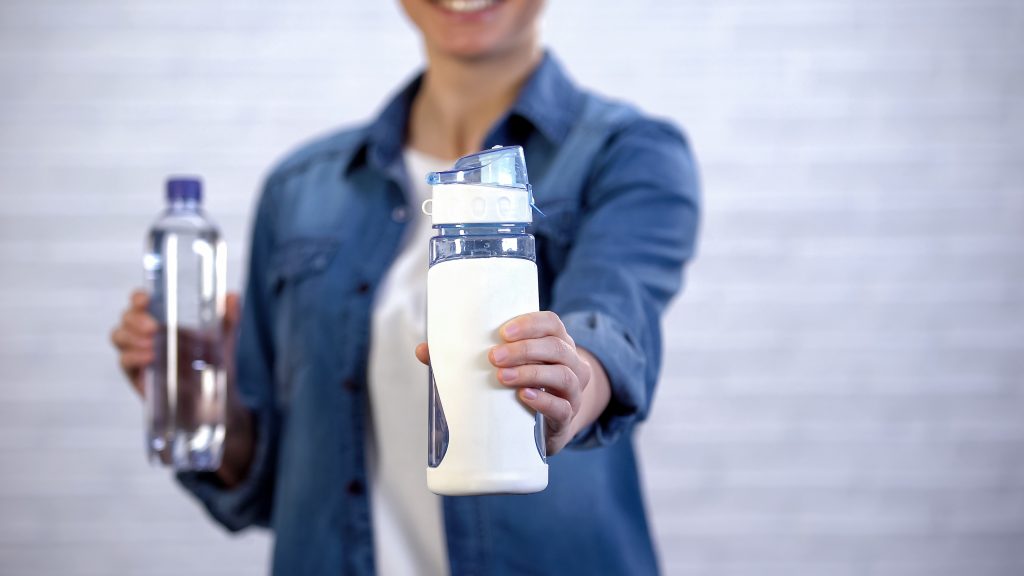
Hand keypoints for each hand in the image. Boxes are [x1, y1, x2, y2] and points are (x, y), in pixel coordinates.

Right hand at [110, 290, 240, 396]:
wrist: (213, 398)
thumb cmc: (213, 363)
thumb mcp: (223, 338)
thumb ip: (228, 317)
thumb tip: (232, 297)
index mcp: (163, 318)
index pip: (140, 302)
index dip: (138, 298)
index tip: (145, 300)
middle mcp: (146, 334)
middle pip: (126, 317)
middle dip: (135, 319)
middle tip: (154, 328)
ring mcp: (138, 353)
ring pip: (118, 336)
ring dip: (132, 337)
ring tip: (153, 344)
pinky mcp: (136, 374)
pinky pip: (124, 361)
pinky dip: (134, 356)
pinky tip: (150, 357)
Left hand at [415, 311, 610, 455]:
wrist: (550, 425)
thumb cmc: (521, 385)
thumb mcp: (506, 367)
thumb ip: (466, 358)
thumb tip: (423, 350)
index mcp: (556, 343)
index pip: (551, 324)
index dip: (531, 324)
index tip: (502, 332)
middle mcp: (571, 363)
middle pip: (556, 348)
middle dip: (525, 350)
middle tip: (493, 357)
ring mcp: (572, 392)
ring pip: (562, 375)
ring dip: (531, 373)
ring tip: (502, 377)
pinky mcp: (566, 419)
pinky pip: (562, 407)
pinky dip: (543, 401)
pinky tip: (524, 397)